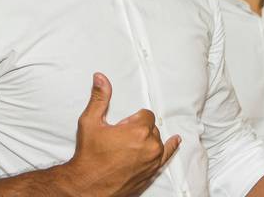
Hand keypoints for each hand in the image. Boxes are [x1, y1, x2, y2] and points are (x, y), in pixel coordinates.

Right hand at [66, 73, 180, 195]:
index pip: (146, 114)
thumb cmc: (89, 156)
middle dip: (138, 129)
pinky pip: (167, 156)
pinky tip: (175, 141)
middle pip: (151, 127)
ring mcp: (153, 161)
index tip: (121, 126)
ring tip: (131, 145)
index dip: (132, 119)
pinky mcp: (152, 172)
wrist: (89, 185)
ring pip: (157, 140)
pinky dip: (171, 148)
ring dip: (147, 139)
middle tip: (120, 138)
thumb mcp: (90, 122)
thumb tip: (101, 78)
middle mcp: (150, 146)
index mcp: (137, 130)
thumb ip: (99, 97)